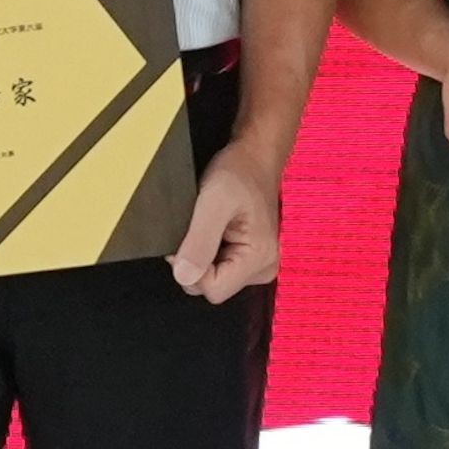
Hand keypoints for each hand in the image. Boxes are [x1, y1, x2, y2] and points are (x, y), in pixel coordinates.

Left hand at [164, 145, 290, 302]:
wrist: (253, 158)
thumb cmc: (240, 173)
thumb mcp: (214, 201)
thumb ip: (200, 242)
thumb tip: (184, 275)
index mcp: (260, 258)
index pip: (213, 289)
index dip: (192, 267)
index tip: (189, 237)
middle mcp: (263, 267)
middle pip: (213, 287)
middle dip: (196, 262)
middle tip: (198, 228)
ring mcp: (257, 265)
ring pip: (213, 278)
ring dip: (202, 255)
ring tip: (209, 226)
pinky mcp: (249, 259)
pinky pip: (218, 268)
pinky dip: (208, 252)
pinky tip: (214, 230)